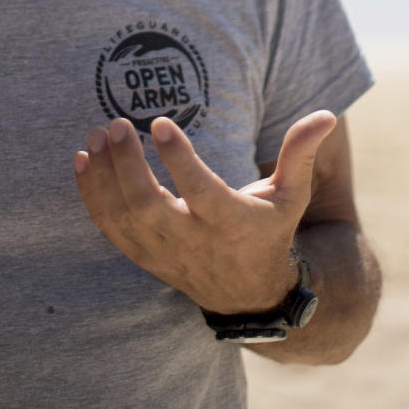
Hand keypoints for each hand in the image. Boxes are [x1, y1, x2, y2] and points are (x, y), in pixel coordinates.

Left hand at [73, 111, 335, 313]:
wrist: (248, 294)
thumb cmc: (269, 230)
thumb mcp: (292, 196)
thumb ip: (301, 154)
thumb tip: (326, 114)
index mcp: (231, 223)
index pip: (200, 192)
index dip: (181, 160)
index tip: (163, 123)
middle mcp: (192, 241)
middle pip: (150, 206)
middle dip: (128, 165)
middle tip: (117, 123)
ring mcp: (163, 252)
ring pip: (124, 216)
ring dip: (104, 175)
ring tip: (96, 134)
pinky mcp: (142, 256)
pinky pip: (109, 227)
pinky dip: (91, 196)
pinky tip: (82, 160)